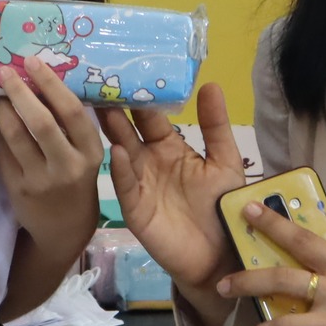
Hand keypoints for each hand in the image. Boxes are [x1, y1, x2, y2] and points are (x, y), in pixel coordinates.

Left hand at [0, 56, 103, 261]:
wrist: (64, 228)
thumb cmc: (76, 181)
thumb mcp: (85, 155)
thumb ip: (71, 125)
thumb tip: (45, 80)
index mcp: (91, 152)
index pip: (72, 112)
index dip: (51, 84)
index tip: (33, 62)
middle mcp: (68, 166)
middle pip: (41, 122)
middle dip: (20, 92)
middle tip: (4, 71)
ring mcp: (41, 180)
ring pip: (16, 137)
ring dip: (1, 110)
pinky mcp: (18, 189)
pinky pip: (3, 153)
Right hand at [98, 83, 243, 301]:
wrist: (220, 257)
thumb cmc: (223, 208)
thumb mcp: (224, 162)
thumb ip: (216, 127)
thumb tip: (210, 84)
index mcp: (171, 147)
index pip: (151, 116)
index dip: (141, 95)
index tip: (127, 68)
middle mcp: (150, 161)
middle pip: (128, 129)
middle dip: (116, 107)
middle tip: (100, 79)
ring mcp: (139, 184)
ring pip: (121, 152)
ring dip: (112, 132)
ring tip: (101, 107)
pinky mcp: (136, 209)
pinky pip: (126, 186)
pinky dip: (121, 169)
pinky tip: (117, 152)